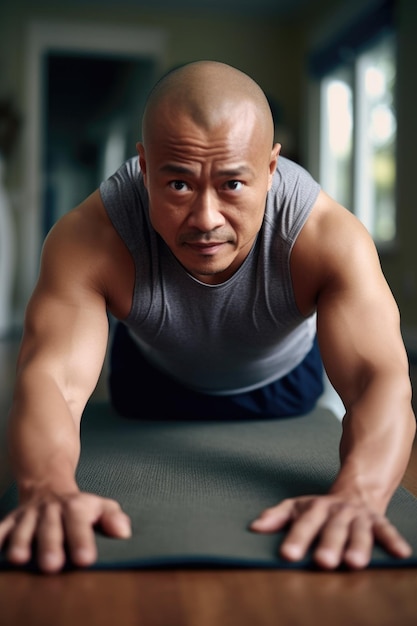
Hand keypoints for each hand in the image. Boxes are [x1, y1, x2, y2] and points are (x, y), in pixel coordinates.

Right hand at [0, 490, 131, 572]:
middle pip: (50, 528)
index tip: (86, 559)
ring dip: (21, 542)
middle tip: (52, 565)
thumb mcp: (100, 505)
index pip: (79, 523)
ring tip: (20, 559)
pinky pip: (2, 528)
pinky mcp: (12, 520)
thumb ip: (112, 517)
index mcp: (75, 507)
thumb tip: (124, 532)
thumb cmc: (79, 505)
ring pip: (24, 528)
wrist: (48, 483)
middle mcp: (51, 510)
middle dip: (50, 545)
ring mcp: (30, 515)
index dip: (82, 540)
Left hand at [250, 494, 411, 569]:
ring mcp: (358, 516)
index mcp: (316, 508)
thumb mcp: (297, 507)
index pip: (304, 524)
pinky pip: (386, 530)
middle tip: (322, 562)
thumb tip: (254, 527)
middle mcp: (337, 511)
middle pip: (332, 529)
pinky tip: (400, 553)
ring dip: (358, 546)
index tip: (286, 555)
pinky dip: (393, 541)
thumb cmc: (320, 509)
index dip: (296, 539)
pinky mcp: (378, 521)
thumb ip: (277, 516)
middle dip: (328, 545)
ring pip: (359, 531)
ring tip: (355, 563)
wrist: (354, 491)